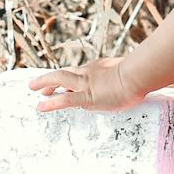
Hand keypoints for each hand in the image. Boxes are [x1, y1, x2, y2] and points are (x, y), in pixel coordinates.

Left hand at [28, 56, 142, 113]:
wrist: (138, 74)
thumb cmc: (140, 73)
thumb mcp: (131, 73)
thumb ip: (129, 77)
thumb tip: (140, 82)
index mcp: (98, 67)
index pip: (79, 72)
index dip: (67, 78)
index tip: (61, 83)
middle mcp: (89, 73)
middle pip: (65, 73)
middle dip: (50, 79)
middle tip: (38, 87)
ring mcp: (86, 83)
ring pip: (59, 79)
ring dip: (44, 83)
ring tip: (32, 89)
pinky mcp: (87, 96)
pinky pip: (65, 100)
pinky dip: (51, 103)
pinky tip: (41, 106)